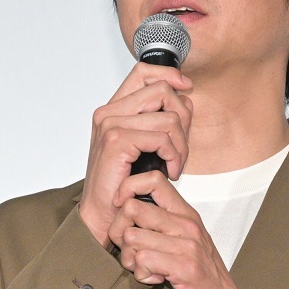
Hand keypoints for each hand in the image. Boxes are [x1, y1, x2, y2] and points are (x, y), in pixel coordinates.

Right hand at [79, 62, 192, 248]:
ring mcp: (111, 125)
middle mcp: (109, 113)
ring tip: (176, 165)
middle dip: (183, 117)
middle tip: (180, 147)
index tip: (186, 89)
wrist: (102, 216)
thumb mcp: (141, 147)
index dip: (170, 75)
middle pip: (162, 90)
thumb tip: (184, 101)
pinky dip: (174, 156)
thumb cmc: (122, 186)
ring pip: (168, 116)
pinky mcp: (116, 142)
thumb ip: (155, 121)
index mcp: (113, 109)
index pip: (144, 72)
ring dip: (181, 144)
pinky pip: (162, 138)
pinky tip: (171, 171)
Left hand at [107, 171, 247, 288]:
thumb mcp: (187, 242)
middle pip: (131, 208)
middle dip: (119, 233)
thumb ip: (164, 225)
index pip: (152, 180)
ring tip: (144, 269)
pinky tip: (154, 279)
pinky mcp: (185, 267)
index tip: (122, 212)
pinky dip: (141, 274)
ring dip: (130, 259)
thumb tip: (130, 212)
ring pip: (131, 237)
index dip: (128, 190)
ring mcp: (187, 245)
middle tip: (131, 252)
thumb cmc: (203, 278)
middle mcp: (187, 225)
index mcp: (186, 215)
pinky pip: (143, 259)